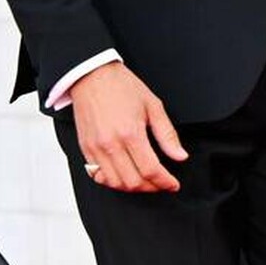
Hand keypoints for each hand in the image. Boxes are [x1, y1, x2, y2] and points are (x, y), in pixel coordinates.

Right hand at [71, 62, 187, 192]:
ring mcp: (95, 148)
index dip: (165, 182)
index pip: (151, 170)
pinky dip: (113, 182)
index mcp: (130, 133)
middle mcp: (111, 144)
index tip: (172, 184)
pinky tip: (124, 176)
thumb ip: (167, 135)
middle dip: (152, 187)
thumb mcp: (153, 106)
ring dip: (133, 187)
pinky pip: (98, 176)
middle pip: (133, 182)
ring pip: (115, 183)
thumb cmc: (121, 87)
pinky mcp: (85, 149)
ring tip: (145, 181)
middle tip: (161, 183)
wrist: (92, 76)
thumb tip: (180, 155)